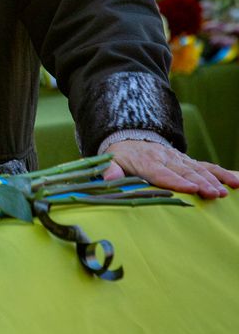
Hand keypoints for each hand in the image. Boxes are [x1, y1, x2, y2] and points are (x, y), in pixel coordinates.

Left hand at [103, 140, 238, 198]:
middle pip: (184, 172)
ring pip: (198, 169)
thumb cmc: (120, 157)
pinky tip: (237, 180)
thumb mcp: (110, 161)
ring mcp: (178, 159)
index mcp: (146, 162)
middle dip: (201, 183)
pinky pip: (207, 166)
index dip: (176, 181)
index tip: (190, 189)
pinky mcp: (187, 161)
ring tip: (227, 190)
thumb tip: (108, 177)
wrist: (130, 139)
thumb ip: (109, 170)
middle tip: (215, 194)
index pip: (162, 173)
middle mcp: (165, 158)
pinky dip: (222, 172)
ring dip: (214, 179)